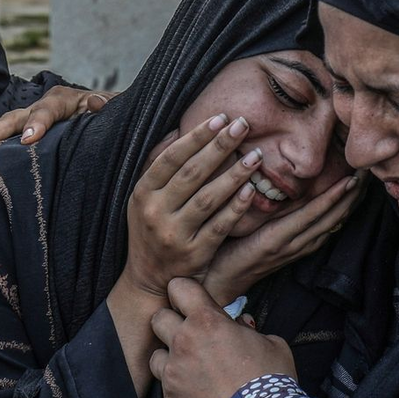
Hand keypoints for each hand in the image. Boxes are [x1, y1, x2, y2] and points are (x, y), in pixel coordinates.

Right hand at [0, 85, 115, 153]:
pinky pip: (9, 143)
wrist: (106, 118)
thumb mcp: (113, 108)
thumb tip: (97, 104)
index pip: (46, 110)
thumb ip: (105, 106)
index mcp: (62, 100)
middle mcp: (42, 108)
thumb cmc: (109, 115)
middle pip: (14, 118)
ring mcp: (32, 121)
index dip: (37, 123)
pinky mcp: (28, 135)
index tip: (28, 139)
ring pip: (6, 129)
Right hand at [122, 113, 265, 298]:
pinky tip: (251, 190)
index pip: (171, 158)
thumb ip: (158, 164)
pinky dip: (236, 207)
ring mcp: (175, 235)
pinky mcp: (194, 253)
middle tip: (243, 126)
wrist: (149, 279)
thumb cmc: (150, 229)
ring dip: (234, 174)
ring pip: (208, 198)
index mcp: (142, 193)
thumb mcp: (143, 197)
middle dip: (219, 147)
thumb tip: (178, 130)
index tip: (220, 118)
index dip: (196, 136)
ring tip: (256, 156)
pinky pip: (220, 226)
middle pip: (192, 173)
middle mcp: (155, 212)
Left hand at [150, 278, 295, 397]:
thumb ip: (250, 330)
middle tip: (189, 334)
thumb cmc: (270, 383)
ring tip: (190, 366)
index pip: (178, 288)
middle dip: (171, 323)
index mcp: (207, 321)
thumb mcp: (272, 344)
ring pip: (155, 354)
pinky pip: (164, 385)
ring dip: (169, 356)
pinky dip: (177, 385)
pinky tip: (195, 392)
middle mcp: (183, 342)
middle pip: (158, 318)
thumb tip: (241, 326)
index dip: (184, 292)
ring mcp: (172, 372)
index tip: (191, 301)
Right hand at [203, 172, 361, 305]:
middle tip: (367, 174)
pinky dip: (335, 220)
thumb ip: (244, 211)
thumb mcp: (229, 231)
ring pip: (329, 228)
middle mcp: (291, 245)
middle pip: (330, 219)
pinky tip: (342, 211)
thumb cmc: (218, 254)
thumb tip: (255, 182)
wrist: (218, 284)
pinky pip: (321, 236)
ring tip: (360, 187)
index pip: (314, 213)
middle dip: (350, 197)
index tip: (351, 177)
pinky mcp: (293, 255)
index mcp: (276, 236)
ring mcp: (294, 252)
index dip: (334, 195)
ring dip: (347, 207)